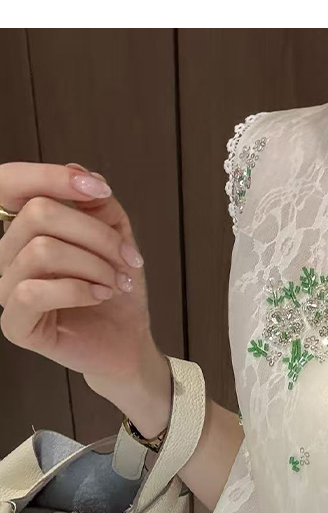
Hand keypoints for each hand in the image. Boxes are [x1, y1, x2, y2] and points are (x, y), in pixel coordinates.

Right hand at [0, 161, 170, 434]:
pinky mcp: (16, 324)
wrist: (129, 341)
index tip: (99, 191)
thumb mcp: (116, 236)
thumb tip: (78, 171)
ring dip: (95, 264)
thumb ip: (96, 203)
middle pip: (39, 214)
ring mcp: (6, 289)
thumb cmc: (116, 289)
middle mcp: (6, 254)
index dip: (50, 176)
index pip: (10, 183)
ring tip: (119, 281)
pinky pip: (33, 292)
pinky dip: (79, 289)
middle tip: (129, 258)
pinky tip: (102, 295)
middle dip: (97, 234)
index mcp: (24, 228)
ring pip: (42, 251)